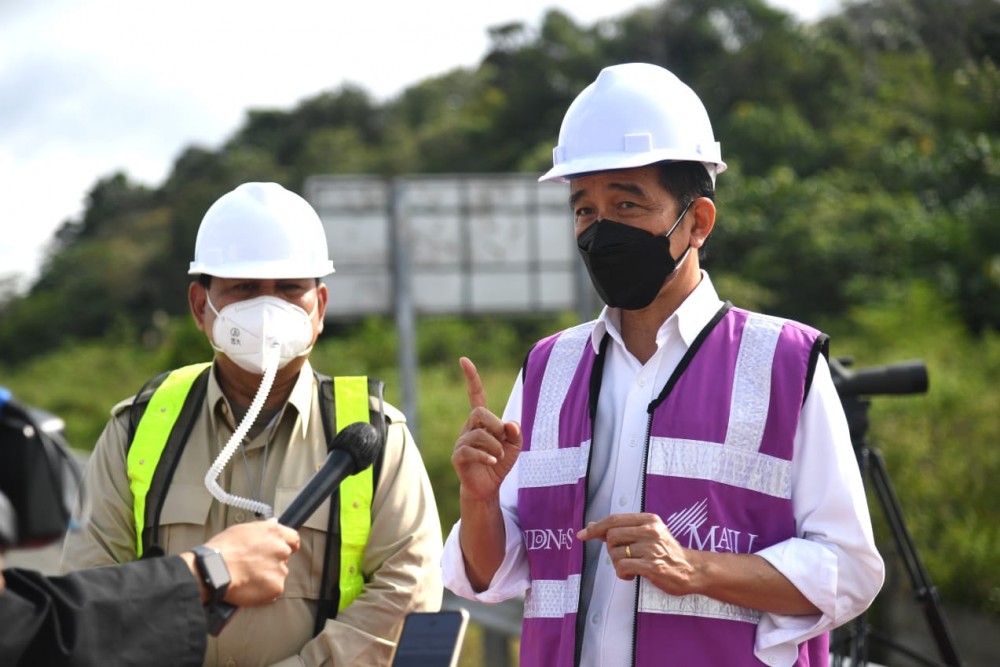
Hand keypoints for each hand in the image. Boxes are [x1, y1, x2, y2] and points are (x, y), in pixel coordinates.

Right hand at [199, 519, 299, 606]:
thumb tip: (273, 523)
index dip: (288, 545)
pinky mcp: (276, 587)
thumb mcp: (242, 529)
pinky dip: (264, 591)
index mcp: (274, 533)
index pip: (293, 539)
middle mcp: (281, 549)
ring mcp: (280, 569)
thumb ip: (262, 528)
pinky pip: (273, 590)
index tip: (282, 550)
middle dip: (273, 562)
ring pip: (278, 574)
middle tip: (255, 566)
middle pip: (284, 557)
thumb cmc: (223, 550)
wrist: (214, 571)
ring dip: (268, 577)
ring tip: (247, 577)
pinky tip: (249, 587)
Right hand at [451, 357, 521, 501]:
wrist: (488, 487)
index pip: (476, 395)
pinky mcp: (457, 457)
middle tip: (503, 440)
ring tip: (499, 457)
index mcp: (481, 421)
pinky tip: (493, 463)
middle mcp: (468, 427)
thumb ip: (515, 432)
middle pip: (478, 412)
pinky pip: (470, 451)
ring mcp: (461, 442)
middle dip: (495, 424)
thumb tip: (509, 424)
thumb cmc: (501, 462)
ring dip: (495, 446)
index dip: (472, 378)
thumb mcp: (515, 445)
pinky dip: (486, 457)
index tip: (463, 360)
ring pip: (478, 434)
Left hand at [577, 513, 698, 593]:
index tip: (582, 535)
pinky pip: (622, 567)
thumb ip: (622, 529)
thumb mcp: (647, 534)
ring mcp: (652, 548)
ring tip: (631, 567)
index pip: (614, 519)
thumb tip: (593, 526)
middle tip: (623, 557)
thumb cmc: (666, 552)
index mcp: (649, 519)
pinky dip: (622, 574)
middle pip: (612, 536)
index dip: (596, 527)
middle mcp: (650, 531)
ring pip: (615, 553)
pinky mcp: (652, 566)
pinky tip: (632, 575)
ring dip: (618, 564)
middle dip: (611, 549)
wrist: (691, 570)